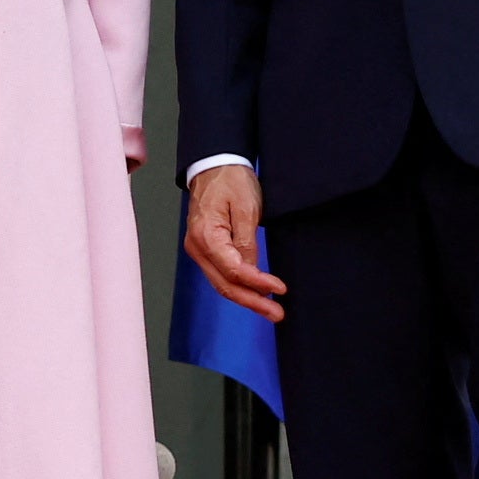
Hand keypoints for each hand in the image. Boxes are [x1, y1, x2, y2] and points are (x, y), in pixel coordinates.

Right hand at [185, 161, 283, 321]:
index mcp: (206, 235)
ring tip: (271, 309)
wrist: (214, 165)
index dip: (258, 283)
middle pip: (225, 284)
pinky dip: (239, 287)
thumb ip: (247, 241)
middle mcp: (197, 247)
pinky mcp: (206, 250)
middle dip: (253, 301)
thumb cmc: (231, 180)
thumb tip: (252, 271)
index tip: (280, 289)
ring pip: (222, 284)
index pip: (233, 270)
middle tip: (278, 313)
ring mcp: (199, 250)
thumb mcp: (247, 207)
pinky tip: (256, 295)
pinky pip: (221, 275)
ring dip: (247, 298)